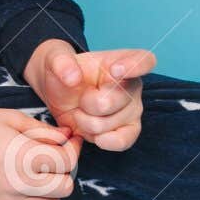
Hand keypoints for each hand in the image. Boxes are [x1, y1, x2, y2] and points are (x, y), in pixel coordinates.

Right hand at [0, 107, 81, 199]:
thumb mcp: (11, 118)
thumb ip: (43, 129)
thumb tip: (68, 136)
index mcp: (24, 156)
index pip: (67, 161)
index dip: (73, 149)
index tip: (70, 141)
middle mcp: (18, 183)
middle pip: (65, 188)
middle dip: (66, 171)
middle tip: (55, 158)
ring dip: (52, 191)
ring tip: (40, 174)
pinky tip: (27, 190)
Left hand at [24, 41, 156, 152]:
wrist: (58, 95)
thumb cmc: (63, 72)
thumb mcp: (55, 59)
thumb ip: (61, 62)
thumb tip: (73, 77)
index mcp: (122, 61)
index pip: (144, 60)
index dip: (135, 66)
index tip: (115, 70)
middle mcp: (133, 85)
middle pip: (119, 99)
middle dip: (90, 102)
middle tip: (81, 97)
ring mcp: (132, 110)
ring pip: (111, 124)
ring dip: (87, 122)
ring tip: (81, 111)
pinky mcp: (128, 131)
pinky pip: (124, 141)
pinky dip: (103, 140)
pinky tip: (93, 135)